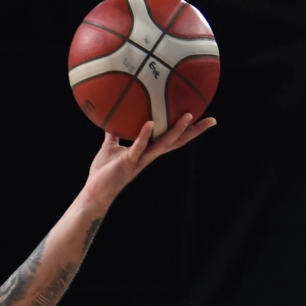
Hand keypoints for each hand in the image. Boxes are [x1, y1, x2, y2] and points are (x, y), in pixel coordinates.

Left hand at [83, 112, 215, 208]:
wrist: (95, 191)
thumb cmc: (104, 171)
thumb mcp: (110, 147)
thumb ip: (114, 133)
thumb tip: (112, 115)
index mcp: (147, 152)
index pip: (172, 139)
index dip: (187, 131)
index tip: (203, 118)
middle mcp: (148, 156)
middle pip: (176, 142)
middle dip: (194, 132)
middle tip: (211, 120)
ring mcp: (140, 160)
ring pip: (163, 145)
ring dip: (176, 131)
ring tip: (188, 116)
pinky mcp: (128, 162)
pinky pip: (138, 147)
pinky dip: (144, 135)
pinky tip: (150, 123)